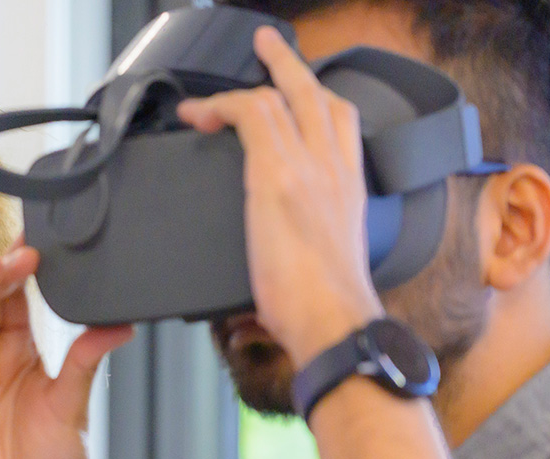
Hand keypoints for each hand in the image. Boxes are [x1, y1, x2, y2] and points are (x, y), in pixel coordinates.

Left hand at [177, 26, 384, 366]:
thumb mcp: (324, 263)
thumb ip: (301, 249)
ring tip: (218, 83)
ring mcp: (308, 167)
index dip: (316, 99)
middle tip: (268, 47)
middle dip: (289, 65)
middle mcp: (334, 169)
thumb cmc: (327, 308)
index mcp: (349, 188)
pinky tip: (200, 116)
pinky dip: (221, 107)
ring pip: (281, 96)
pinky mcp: (277, 176)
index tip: (296, 95)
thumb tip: (265, 283)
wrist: (334, 321)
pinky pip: (249, 116)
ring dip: (246, 81)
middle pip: (316, 94)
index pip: (341, 121)